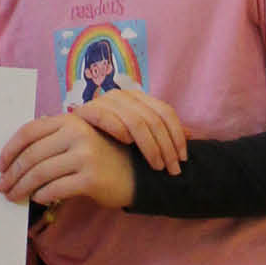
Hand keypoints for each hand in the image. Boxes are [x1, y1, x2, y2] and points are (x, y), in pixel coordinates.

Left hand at [0, 111, 138, 210]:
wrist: (137, 174)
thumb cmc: (103, 157)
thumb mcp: (80, 138)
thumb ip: (54, 139)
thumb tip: (15, 158)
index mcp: (70, 120)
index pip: (29, 131)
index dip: (9, 149)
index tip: (0, 165)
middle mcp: (77, 133)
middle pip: (31, 155)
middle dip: (12, 174)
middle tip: (1, 187)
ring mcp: (85, 156)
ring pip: (40, 173)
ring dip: (21, 187)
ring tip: (13, 196)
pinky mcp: (90, 178)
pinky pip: (55, 189)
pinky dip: (41, 196)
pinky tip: (37, 199)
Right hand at [71, 86, 188, 176]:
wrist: (72, 140)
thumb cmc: (110, 140)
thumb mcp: (138, 136)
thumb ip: (161, 133)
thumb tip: (193, 134)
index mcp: (138, 97)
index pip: (165, 111)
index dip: (177, 135)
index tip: (182, 159)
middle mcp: (123, 94)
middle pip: (153, 119)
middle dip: (166, 147)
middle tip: (171, 169)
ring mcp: (104, 100)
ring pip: (135, 120)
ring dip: (149, 146)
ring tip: (156, 166)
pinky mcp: (86, 110)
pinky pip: (106, 116)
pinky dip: (118, 128)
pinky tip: (127, 144)